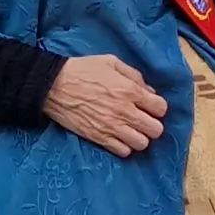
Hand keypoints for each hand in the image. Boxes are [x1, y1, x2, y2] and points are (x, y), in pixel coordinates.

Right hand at [43, 52, 167, 156]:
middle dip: (152, 124)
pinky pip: (123, 151)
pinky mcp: (99, 138)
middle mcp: (125, 111)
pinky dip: (124, 146)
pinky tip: (118, 137)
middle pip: (156, 130)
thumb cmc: (82, 70)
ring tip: (131, 130)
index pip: (161, 108)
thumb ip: (134, 75)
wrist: (53, 86)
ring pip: (142, 144)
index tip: (149, 106)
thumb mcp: (111, 62)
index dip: (157, 107)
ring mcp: (112, 127)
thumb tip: (148, 90)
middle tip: (142, 120)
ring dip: (139, 137)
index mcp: (130, 90)